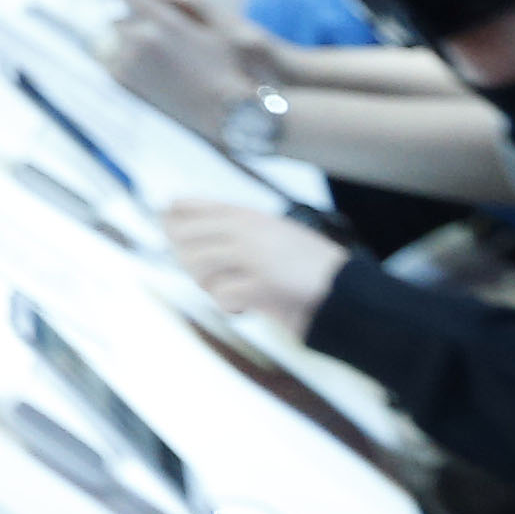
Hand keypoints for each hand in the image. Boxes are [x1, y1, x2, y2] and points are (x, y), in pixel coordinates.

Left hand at [104, 0, 261, 137]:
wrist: (221, 112)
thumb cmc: (225, 65)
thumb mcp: (217, 25)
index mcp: (165, 23)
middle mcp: (141, 40)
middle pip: (120, 17)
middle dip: (132, 19)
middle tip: (158, 34)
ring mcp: (129, 62)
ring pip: (117, 38)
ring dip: (129, 39)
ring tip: (160, 56)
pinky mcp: (123, 80)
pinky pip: (114, 58)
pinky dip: (126, 57)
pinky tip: (153, 68)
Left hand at [162, 194, 346, 337]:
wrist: (344, 291)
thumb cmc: (305, 267)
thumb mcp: (268, 235)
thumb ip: (230, 230)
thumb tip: (173, 224)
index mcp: (244, 215)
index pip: (184, 206)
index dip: (170, 221)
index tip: (170, 233)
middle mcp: (244, 229)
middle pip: (180, 238)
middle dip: (188, 261)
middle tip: (211, 275)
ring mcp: (251, 255)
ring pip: (196, 267)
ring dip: (209, 285)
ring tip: (232, 290)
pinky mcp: (261, 283)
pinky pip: (222, 295)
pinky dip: (230, 306)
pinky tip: (246, 307)